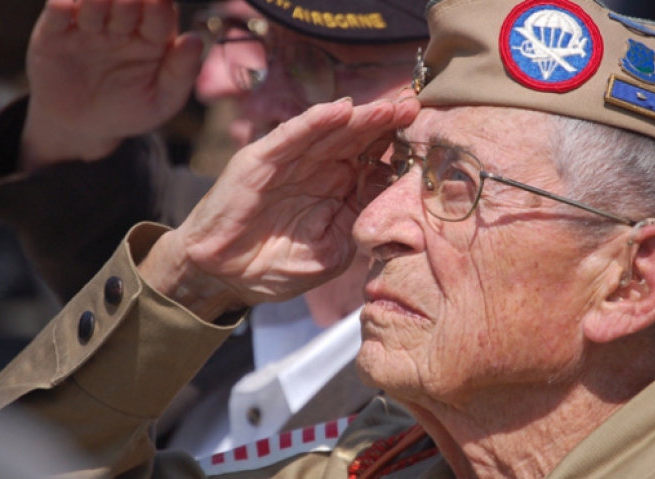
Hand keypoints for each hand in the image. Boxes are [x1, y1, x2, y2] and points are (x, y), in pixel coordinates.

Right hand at [21, 0, 202, 169]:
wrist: (84, 128)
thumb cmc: (130, 109)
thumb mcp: (162, 100)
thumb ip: (181, 73)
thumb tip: (194, 40)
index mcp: (153, 37)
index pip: (160, 12)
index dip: (159, 6)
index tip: (158, 3)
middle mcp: (121, 25)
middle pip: (126, 2)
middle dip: (128, 1)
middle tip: (128, 2)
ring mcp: (88, 26)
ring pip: (92, 3)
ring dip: (97, 1)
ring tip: (99, 4)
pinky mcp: (54, 33)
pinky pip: (56, 14)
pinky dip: (61, 7)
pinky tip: (66, 8)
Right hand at [140, 96, 419, 320]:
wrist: (226, 276)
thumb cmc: (276, 264)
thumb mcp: (331, 251)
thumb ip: (357, 226)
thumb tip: (393, 207)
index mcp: (337, 189)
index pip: (372, 161)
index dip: (397, 150)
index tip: (428, 141)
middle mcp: (317, 169)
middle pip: (357, 138)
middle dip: (386, 124)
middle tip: (415, 109)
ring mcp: (290, 162)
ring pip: (330, 131)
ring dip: (360, 117)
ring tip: (388, 106)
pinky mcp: (261, 160)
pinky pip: (292, 136)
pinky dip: (316, 121)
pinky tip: (341, 110)